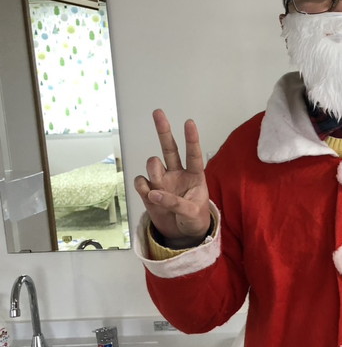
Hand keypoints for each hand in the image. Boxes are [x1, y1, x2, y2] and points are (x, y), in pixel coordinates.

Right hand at [133, 109, 210, 246]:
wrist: (183, 234)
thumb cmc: (194, 218)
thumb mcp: (192, 213)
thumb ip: (175, 203)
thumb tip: (154, 193)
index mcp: (195, 176)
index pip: (194, 154)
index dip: (191, 139)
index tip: (189, 122)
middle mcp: (177, 174)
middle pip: (169, 148)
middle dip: (163, 130)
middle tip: (158, 113)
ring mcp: (162, 181)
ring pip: (153, 164)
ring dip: (154, 168)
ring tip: (157, 182)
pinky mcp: (149, 191)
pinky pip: (141, 182)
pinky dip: (142, 186)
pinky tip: (149, 193)